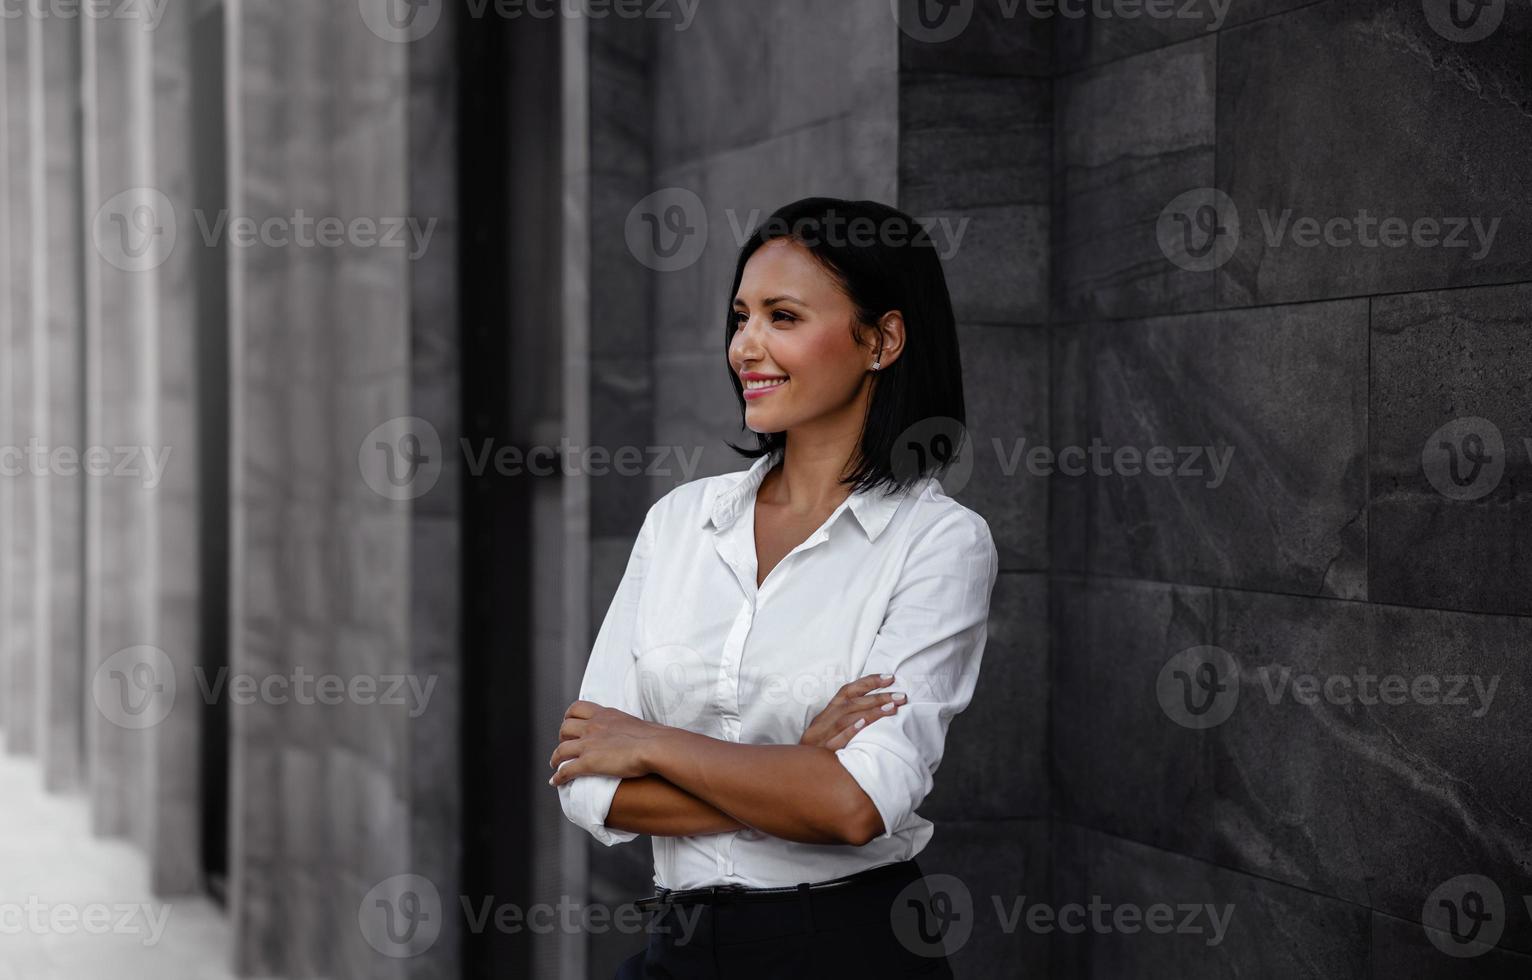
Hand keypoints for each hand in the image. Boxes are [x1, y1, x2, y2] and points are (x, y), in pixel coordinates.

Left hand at [548, 700, 665, 786]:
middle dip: (562, 737)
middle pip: (565, 727)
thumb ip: (624, 726)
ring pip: (561, 749)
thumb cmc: (653, 737)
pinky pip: (566, 770)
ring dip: (555, 757)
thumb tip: (632, 735)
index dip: (569, 716)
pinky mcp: (588, 763)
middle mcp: (593, 726)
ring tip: (555, 764)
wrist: (655, 746)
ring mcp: (589, 744)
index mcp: (604, 714)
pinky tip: (555, 782)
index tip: (569, 723)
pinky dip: (558, 777)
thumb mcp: (634, 723)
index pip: (577, 708)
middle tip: (565, 745)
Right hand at [799, 673, 906, 749]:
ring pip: (846, 718)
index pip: (847, 691)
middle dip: (878, 697)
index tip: (890, 678)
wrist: (793, 775)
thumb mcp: (827, 732)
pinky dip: (849, 731)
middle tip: (901, 696)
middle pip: (851, 704)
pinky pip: (835, 741)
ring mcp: (820, 738)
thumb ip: (845, 721)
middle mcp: (822, 722)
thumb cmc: (816, 753)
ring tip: (891, 708)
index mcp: (825, 714)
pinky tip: (864, 724)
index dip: (868, 682)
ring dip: (869, 712)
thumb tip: (874, 710)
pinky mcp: (821, 754)